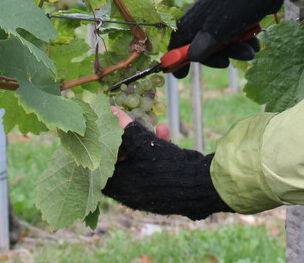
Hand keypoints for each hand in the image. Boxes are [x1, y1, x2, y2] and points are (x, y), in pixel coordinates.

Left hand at [103, 108, 231, 219]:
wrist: (202, 185)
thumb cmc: (166, 168)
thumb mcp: (143, 144)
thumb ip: (126, 128)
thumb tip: (111, 111)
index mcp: (121, 187)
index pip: (100, 169)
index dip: (100, 149)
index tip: (102, 132)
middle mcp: (130, 192)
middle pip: (120, 163)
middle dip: (124, 141)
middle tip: (125, 124)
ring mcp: (146, 190)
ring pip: (138, 162)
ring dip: (142, 141)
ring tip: (148, 123)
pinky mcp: (162, 185)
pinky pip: (153, 166)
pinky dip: (156, 149)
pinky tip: (164, 130)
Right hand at [167, 0, 300, 76]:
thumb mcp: (228, 20)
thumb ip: (209, 39)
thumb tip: (191, 56)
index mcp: (199, 15)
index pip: (179, 37)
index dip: (176, 57)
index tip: (180, 75)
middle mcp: (209, 16)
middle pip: (202, 45)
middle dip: (216, 56)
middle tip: (227, 63)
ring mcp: (225, 15)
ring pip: (224, 42)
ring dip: (236, 51)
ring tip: (252, 51)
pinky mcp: (240, 14)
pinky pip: (238, 35)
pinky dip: (246, 42)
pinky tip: (257, 41)